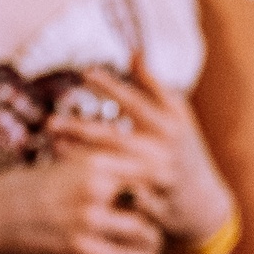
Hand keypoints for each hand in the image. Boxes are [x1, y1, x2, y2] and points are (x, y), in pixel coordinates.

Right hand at [0, 142, 167, 253]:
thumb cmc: (18, 187)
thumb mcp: (57, 164)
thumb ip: (93, 160)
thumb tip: (128, 153)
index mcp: (90, 162)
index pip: (150, 165)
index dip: (163, 178)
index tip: (162, 188)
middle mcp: (93, 188)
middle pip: (154, 197)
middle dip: (160, 207)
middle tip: (158, 215)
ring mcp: (86, 220)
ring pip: (145, 230)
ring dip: (149, 235)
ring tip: (146, 238)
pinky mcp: (78, 249)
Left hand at [43, 68, 235, 244]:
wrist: (202, 202)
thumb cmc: (182, 148)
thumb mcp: (177, 116)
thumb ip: (154, 87)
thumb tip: (134, 51)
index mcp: (170, 126)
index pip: (138, 102)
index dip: (112, 86)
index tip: (85, 72)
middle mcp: (164, 151)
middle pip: (117, 138)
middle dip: (81, 129)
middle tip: (50, 122)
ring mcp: (158, 179)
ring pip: (113, 167)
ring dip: (80, 156)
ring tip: (54, 145)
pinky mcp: (149, 203)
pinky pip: (116, 195)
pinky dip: (92, 185)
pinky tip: (66, 178)